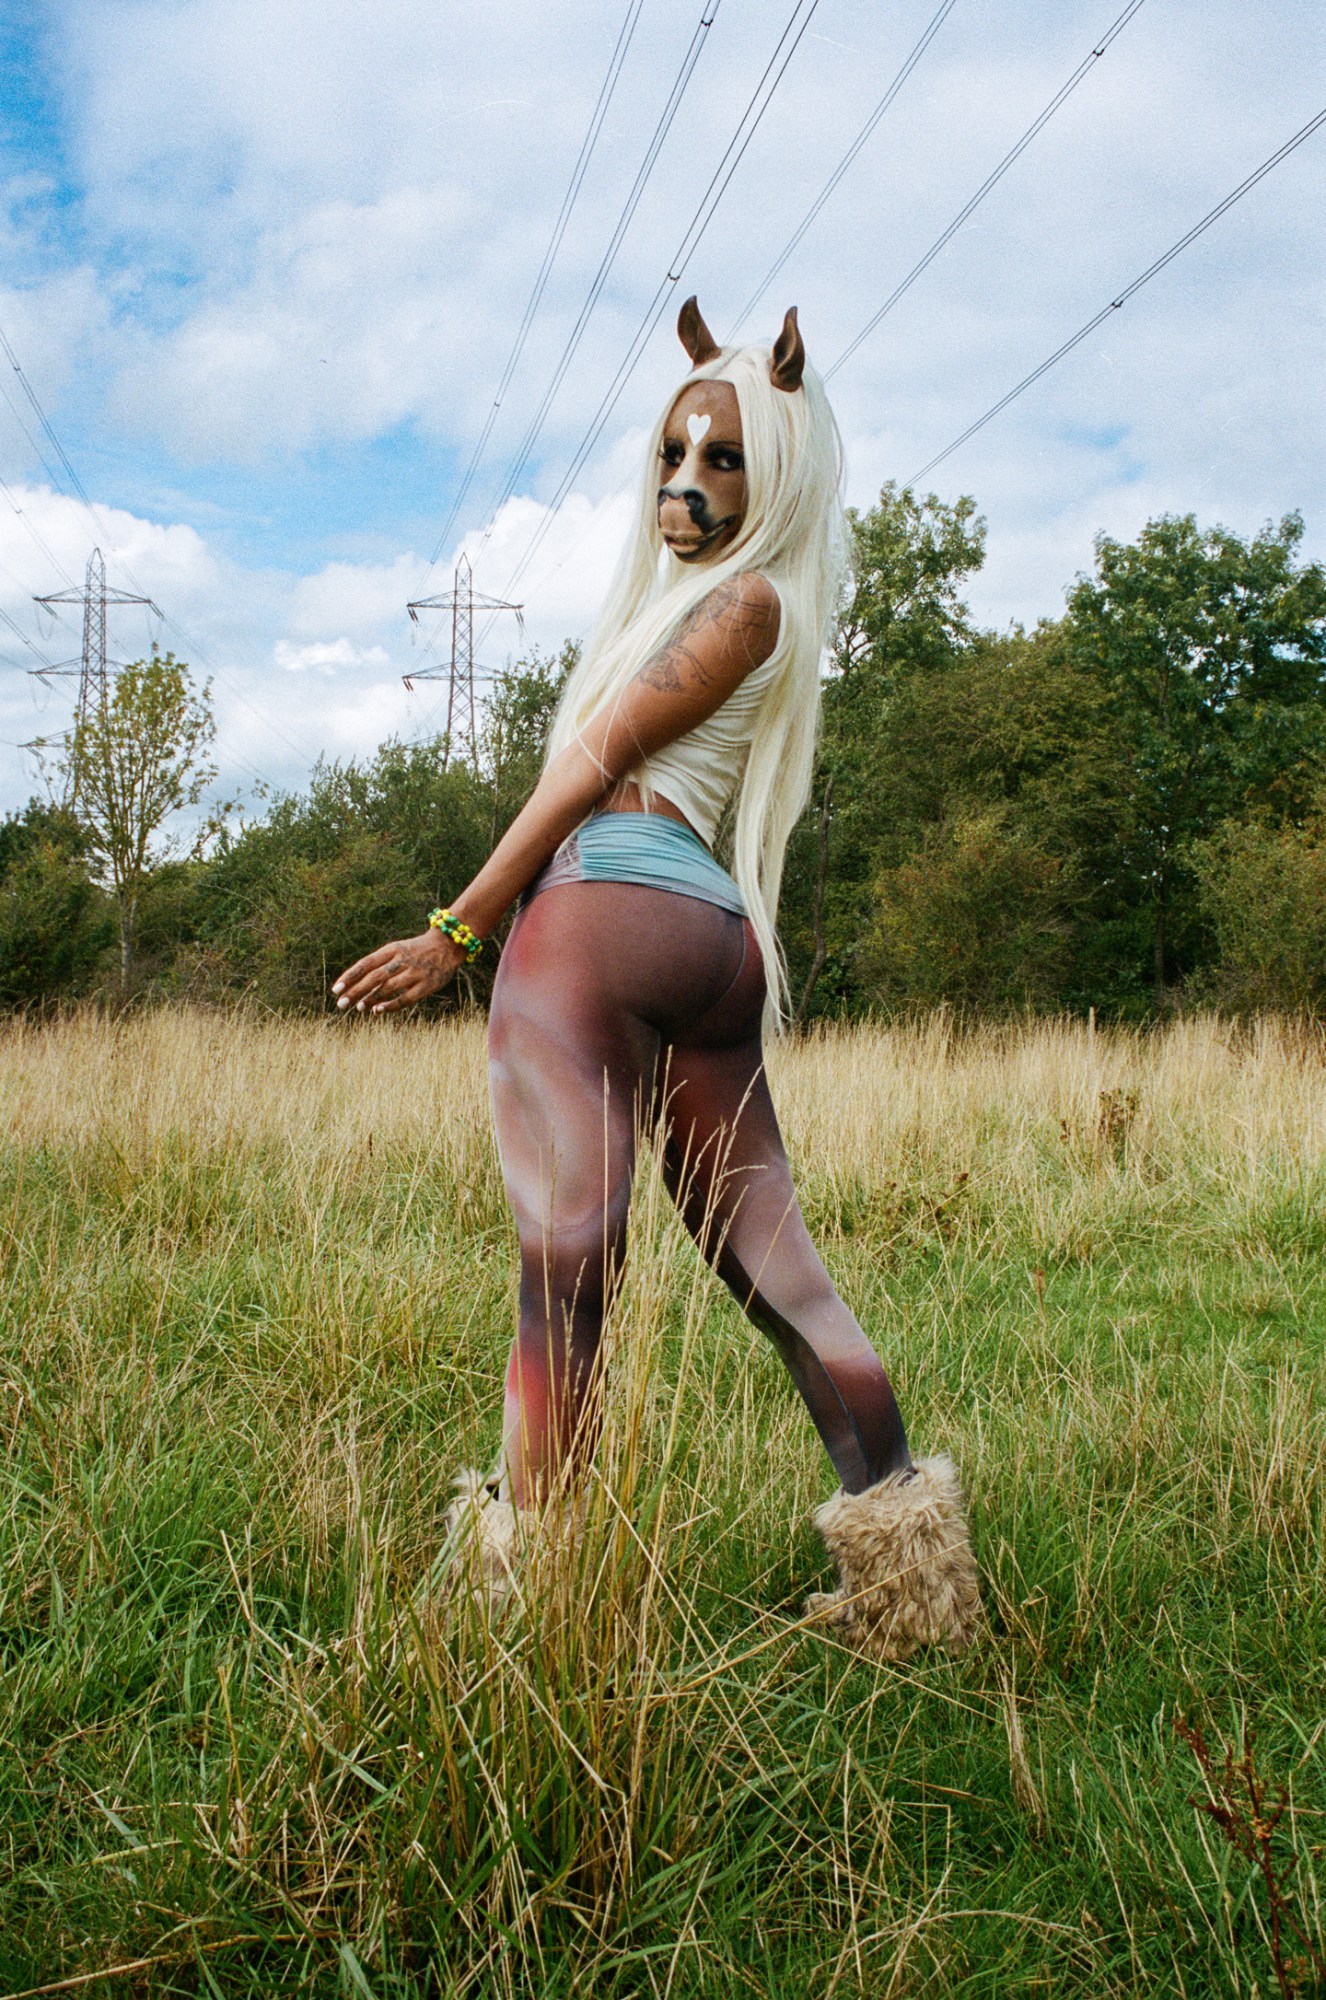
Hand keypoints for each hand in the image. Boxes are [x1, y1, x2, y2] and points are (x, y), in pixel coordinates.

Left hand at [332, 928, 463, 1014]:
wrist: (449, 945)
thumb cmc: (416, 951)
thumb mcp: (397, 949)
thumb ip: (379, 964)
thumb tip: (356, 985)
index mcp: (392, 949)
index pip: (366, 963)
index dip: (350, 977)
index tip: (335, 990)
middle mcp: (402, 960)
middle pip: (374, 976)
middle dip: (356, 991)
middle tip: (340, 1004)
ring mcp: (414, 972)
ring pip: (387, 987)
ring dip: (370, 998)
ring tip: (357, 1008)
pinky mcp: (426, 985)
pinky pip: (405, 998)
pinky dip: (390, 1005)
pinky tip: (377, 1010)